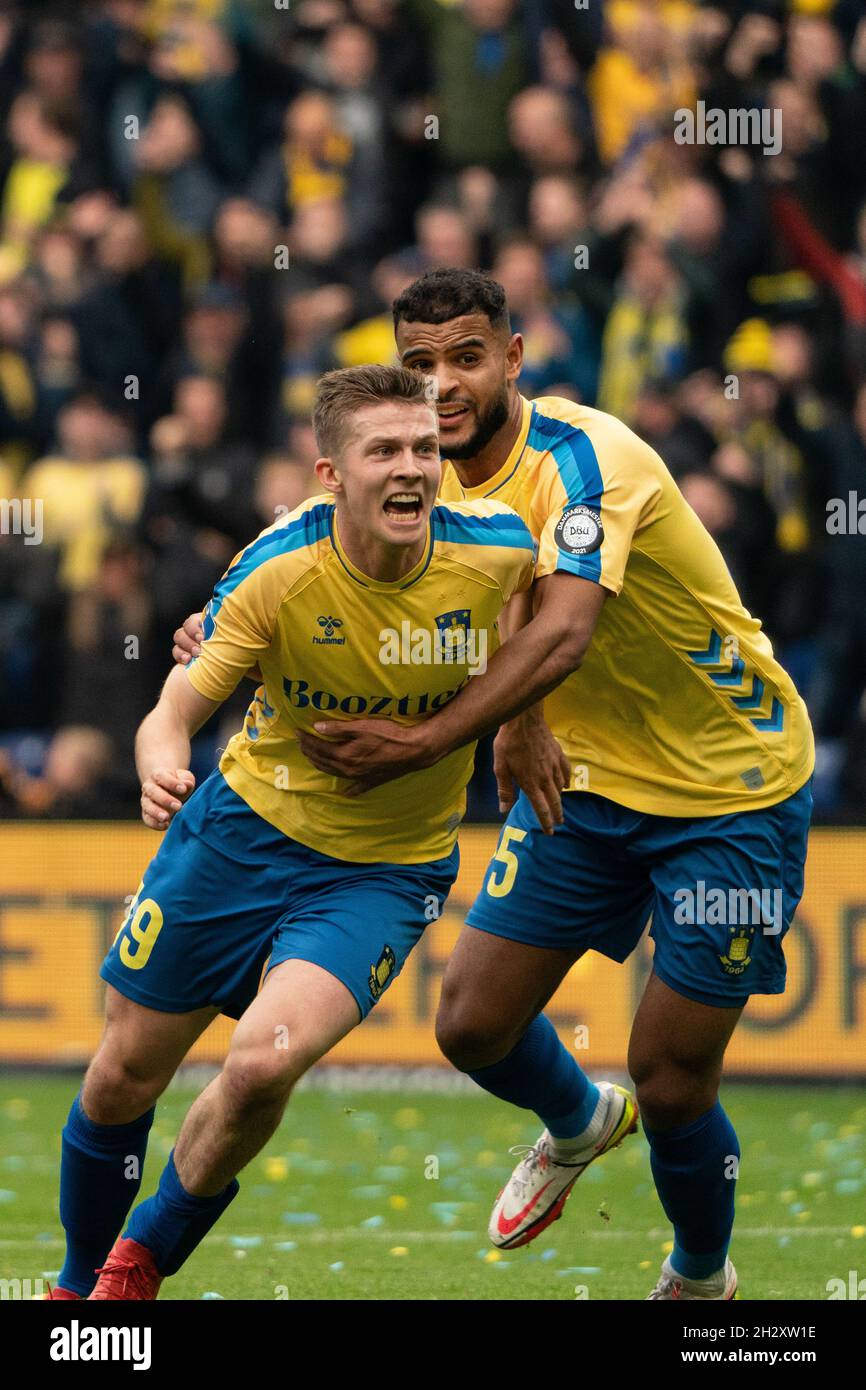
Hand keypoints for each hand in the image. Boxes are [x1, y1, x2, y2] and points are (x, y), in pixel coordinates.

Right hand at [141, 769, 194, 829]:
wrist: (167, 789)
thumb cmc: (178, 783)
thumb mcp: (184, 778)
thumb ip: (186, 780)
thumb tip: (188, 784)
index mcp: (158, 775)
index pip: (162, 777)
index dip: (172, 783)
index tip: (183, 789)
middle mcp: (149, 787)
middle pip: (153, 792)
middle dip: (165, 799)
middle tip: (179, 806)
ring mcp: (146, 801)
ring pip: (147, 806)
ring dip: (156, 812)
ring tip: (166, 817)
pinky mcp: (146, 813)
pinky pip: (147, 819)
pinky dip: (155, 823)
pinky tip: (165, 825)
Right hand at [172, 612, 262, 680]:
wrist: (245, 675)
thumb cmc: (250, 657)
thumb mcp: (246, 643)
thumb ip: (238, 632)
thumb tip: (242, 617)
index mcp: (216, 624)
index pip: (200, 616)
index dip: (197, 625)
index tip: (204, 636)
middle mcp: (204, 631)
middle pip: (187, 624)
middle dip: (190, 635)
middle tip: (200, 649)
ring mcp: (194, 643)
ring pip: (179, 635)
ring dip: (184, 645)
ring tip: (194, 656)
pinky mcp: (188, 656)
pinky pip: (176, 650)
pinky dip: (179, 654)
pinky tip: (187, 661)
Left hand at [296, 719, 430, 793]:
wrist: (413, 750)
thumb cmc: (388, 735)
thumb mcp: (362, 726)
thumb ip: (338, 728)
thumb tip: (317, 727)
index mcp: (344, 756)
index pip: (318, 748)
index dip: (306, 740)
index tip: (297, 732)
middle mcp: (348, 770)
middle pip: (323, 762)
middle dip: (309, 752)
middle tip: (302, 743)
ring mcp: (359, 778)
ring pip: (334, 773)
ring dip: (321, 765)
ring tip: (314, 757)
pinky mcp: (372, 781)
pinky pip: (356, 788)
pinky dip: (348, 789)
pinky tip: (345, 791)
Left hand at [493, 711, 570, 834]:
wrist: (524, 720)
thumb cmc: (509, 743)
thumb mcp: (500, 767)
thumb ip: (505, 789)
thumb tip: (504, 809)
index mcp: (530, 783)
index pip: (541, 809)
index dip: (546, 823)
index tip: (550, 832)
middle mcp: (545, 778)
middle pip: (555, 802)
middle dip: (557, 815)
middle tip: (560, 824)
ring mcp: (554, 766)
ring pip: (561, 788)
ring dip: (560, 799)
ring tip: (559, 806)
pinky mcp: (559, 754)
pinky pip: (566, 771)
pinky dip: (567, 780)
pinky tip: (566, 784)